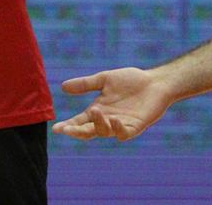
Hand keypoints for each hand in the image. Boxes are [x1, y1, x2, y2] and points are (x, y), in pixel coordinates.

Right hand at [51, 67, 174, 140]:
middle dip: (77, 132)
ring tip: (95, 111)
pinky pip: (124, 133)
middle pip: (89, 131)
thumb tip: (63, 87)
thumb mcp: (104, 79)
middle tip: (68, 129)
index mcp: (98, 110)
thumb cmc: (130, 81)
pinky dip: (118, 129)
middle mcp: (107, 120)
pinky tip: (114, 119)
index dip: (68, 126)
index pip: (80, 121)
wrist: (155, 82)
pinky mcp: (135, 126)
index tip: (56, 128)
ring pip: (105, 132)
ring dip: (98, 124)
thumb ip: (85, 84)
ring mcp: (121, 125)